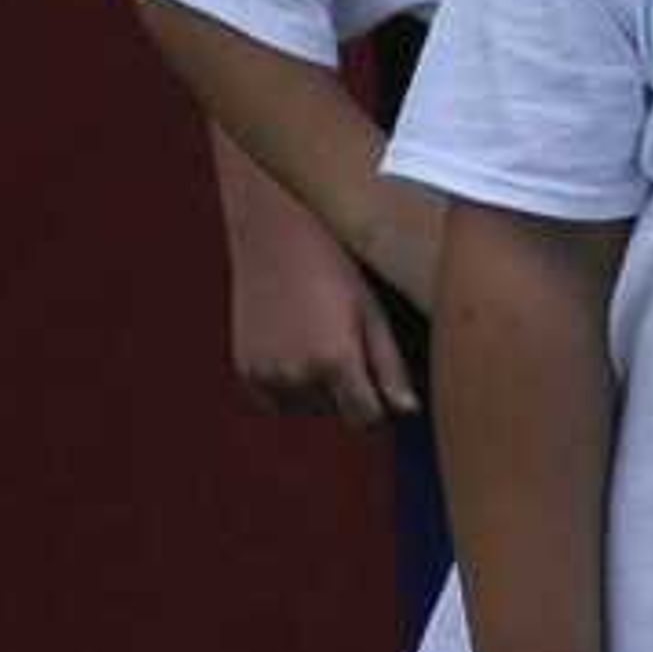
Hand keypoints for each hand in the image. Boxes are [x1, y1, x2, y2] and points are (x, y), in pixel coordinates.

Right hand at [228, 193, 415, 427]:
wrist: (273, 231)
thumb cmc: (333, 265)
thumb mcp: (372, 312)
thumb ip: (390, 368)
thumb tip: (408, 411)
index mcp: (335, 360)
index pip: (366, 419)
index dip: (377, 405)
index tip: (379, 383)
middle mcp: (297, 374)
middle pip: (336, 413)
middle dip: (346, 392)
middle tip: (343, 340)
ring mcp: (265, 373)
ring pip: (305, 409)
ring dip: (315, 391)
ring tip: (317, 338)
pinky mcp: (244, 369)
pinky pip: (273, 401)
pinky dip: (285, 387)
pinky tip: (293, 346)